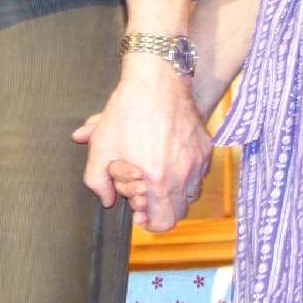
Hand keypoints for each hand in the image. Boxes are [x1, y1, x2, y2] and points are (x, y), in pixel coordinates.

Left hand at [75, 54, 211, 232]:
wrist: (156, 79)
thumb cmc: (127, 110)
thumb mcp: (100, 146)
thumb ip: (97, 181)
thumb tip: (107, 199)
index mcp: (159, 179)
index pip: (164, 222)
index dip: (150, 223)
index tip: (139, 212)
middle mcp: (184, 174)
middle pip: (179, 211)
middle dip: (160, 208)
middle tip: (143, 194)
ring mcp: (198, 161)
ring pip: (190, 193)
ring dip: (172, 193)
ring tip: (155, 176)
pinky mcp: (205, 148)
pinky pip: (198, 174)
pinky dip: (184, 175)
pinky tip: (166, 159)